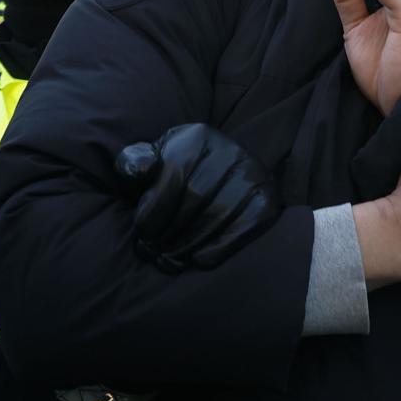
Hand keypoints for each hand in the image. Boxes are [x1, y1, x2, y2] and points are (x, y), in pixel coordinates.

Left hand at [116, 124, 281, 272]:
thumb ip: (134, 163)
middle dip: (169, 233)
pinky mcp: (267, 197)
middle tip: (153, 254)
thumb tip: (140, 169)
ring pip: (218, 216)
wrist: (219, 175)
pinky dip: (221, 247)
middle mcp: (229, 150)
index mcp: (197, 138)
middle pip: (195, 199)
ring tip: (169, 262)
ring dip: (189, 246)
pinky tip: (199, 260)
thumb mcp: (150, 163)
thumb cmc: (175, 173)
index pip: (173, 177)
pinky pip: (245, 227)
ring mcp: (252, 173)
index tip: (141, 235)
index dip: (154, 212)